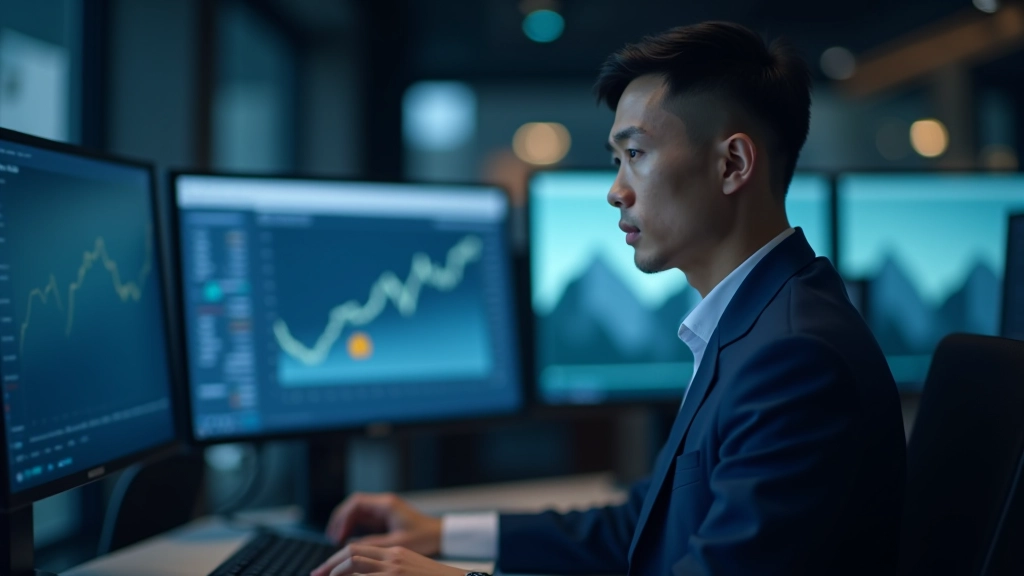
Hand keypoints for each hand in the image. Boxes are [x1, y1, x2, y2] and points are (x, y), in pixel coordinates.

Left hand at [310, 544, 466, 575]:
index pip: (358, 549)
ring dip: (335, 572)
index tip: (324, 570)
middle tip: (316, 575)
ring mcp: (394, 570)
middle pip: (351, 554)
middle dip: (329, 565)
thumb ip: (388, 570)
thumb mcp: (409, 570)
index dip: (336, 560)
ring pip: (354, 565)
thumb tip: (363, 574)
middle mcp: (393, 559)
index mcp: (395, 553)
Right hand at [325, 493, 441, 555]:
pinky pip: (363, 519)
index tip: (337, 534)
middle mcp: (383, 504)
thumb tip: (351, 547)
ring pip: (356, 512)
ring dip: (345, 523)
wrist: (439, 534)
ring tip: (335, 539)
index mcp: (386, 504)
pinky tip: (347, 539)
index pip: (356, 503)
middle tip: (331, 537)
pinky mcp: (384, 518)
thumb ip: (374, 544)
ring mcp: (383, 510)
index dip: (343, 517)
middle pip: (353, 506)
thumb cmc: (423, 537)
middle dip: (340, 520)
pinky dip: (353, 527)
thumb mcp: (397, 544)